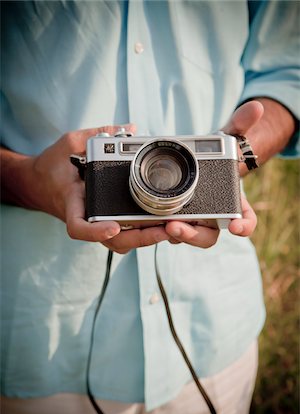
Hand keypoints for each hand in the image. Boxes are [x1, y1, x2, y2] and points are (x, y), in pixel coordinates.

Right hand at [1, 124, 170, 252]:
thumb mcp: (69, 142)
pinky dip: (141, 235)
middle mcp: (84, 217)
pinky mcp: (102, 223)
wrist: (38, 183)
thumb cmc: (52, 165)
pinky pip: (122, 237)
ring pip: (119, 243)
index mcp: (72, 201)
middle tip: (164, 230)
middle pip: (111, 241)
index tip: (113, 227)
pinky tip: (160, 226)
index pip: (78, 226)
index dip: (95, 232)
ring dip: (144, 240)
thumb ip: (96, 133)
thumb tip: (130, 129)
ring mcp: (94, 223)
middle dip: (139, 239)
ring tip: (168, 230)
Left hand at [165, 101, 262, 246]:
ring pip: (186, 236)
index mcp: (230, 202)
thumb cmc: (213, 156)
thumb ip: (239, 125)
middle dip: (194, 235)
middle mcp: (212, 217)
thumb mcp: (225, 139)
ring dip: (175, 234)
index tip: (235, 226)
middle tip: (176, 226)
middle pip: (208, 236)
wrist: (193, 162)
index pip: (244, 220)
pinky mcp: (172, 220)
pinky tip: (148, 223)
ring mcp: (192, 221)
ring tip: (161, 225)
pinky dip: (158, 230)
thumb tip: (255, 107)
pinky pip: (167, 232)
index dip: (243, 225)